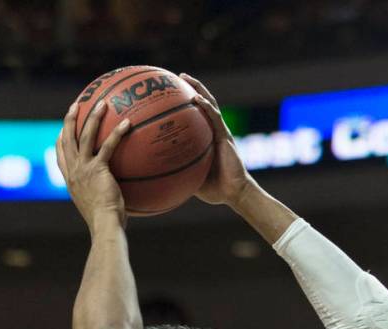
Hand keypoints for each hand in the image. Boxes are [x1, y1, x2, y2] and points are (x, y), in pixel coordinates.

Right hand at [56, 101, 129, 228]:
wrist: (103, 224)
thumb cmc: (106, 222)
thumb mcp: (99, 208)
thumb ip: (103, 196)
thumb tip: (118, 197)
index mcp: (71, 180)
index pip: (61, 156)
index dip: (60, 140)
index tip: (62, 130)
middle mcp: (74, 171)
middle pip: (67, 139)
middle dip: (70, 120)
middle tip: (76, 105)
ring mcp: (84, 168)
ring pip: (85, 136)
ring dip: (93, 117)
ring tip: (101, 103)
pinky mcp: (97, 169)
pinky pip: (108, 146)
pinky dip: (117, 133)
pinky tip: (127, 123)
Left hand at [180, 73, 252, 206]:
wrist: (235, 193)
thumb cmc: (216, 189)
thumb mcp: (189, 179)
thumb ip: (176, 171)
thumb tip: (153, 173)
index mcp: (206, 139)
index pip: (195, 117)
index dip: (183, 104)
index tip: (168, 95)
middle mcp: (213, 131)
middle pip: (202, 104)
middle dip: (190, 88)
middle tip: (175, 77)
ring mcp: (220, 132)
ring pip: (209, 104)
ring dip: (197, 88)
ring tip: (184, 77)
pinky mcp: (225, 136)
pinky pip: (214, 117)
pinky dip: (206, 105)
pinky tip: (196, 97)